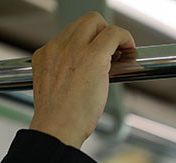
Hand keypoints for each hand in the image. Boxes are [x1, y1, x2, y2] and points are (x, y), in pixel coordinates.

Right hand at [29, 12, 135, 148]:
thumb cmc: (59, 120)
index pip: (69, 34)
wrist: (56, 129)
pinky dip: (125, 38)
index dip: (89, 41)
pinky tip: (130, 51)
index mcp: (45, 55)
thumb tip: (87, 77)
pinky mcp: (93, 56)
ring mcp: (73, 49)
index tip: (100, 54)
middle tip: (113, 52)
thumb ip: (65, 76)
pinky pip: (114, 34)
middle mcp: (57, 47)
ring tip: (121, 54)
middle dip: (101, 32)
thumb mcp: (54, 91)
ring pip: (96, 21)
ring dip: (112, 35)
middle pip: (83, 22)